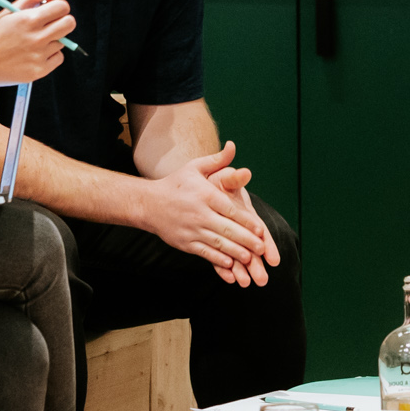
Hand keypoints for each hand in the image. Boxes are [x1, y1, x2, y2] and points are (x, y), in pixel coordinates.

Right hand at [0, 0, 71, 85]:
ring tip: (33, 43)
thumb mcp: (6, 12)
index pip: (62, 7)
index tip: (54, 11)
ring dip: (53, 40)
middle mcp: (36, 37)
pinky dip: (51, 56)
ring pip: (63, 42)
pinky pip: (58, 58)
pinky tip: (35, 54)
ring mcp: (39, 55)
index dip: (59, 7)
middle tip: (51, 25)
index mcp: (28, 19)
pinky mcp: (39, 71)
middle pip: (69, 24)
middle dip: (63, 21)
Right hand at [135, 141, 271, 284]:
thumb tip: (233, 146)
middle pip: (226, 229)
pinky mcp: (185, 243)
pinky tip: (230, 264)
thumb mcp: (195, 167)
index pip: (230, 210)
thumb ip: (217, 160)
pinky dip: (217, 259)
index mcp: (205, 195)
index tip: (260, 229)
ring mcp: (191, 230)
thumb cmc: (177, 184)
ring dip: (235, 252)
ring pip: (217, 244)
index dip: (246, 221)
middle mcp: (199, 214)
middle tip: (261, 247)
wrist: (148, 204)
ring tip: (250, 258)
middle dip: (245, 240)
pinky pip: (204, 253)